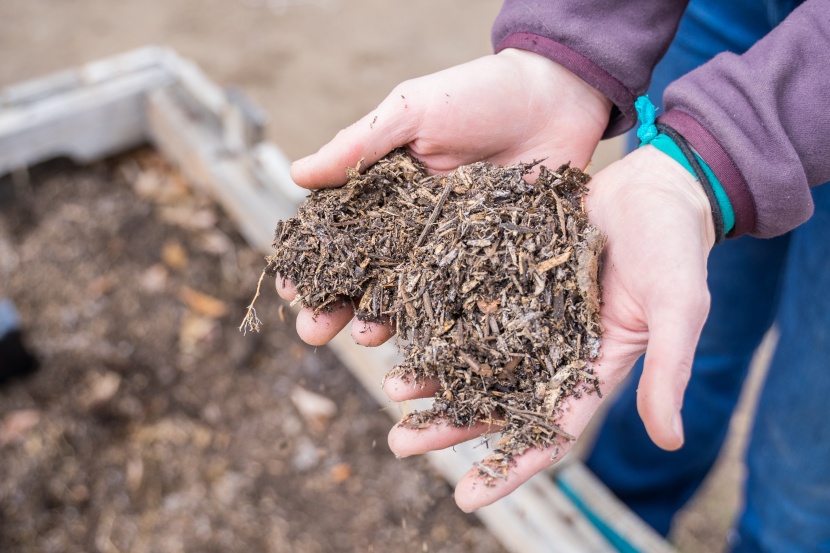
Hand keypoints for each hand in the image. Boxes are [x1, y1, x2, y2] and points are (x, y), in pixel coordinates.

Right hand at [282, 48, 611, 346]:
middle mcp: (411, 226)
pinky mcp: (489, 261)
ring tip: (364, 337)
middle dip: (335, 306)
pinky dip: (440, 323)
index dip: (311, 263)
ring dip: (379, 320)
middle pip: (364, 275)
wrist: (557, 97)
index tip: (290, 290)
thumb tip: (295, 174)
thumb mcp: (413, 112)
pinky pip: (460, 298)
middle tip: (313, 332)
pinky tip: (424, 343)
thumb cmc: (479, 94)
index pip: (337, 234)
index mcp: (384, 190)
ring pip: (406, 296)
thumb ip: (359, 144)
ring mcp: (450, 248)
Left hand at [384, 146, 715, 510]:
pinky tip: (401, 326)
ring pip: (471, 355)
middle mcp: (551, 349)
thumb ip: (669, 371)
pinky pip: (465, 302)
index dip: (509, 467)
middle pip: (495, 399)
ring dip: (433, 376)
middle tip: (400, 443)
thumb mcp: (679, 309)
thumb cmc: (675, 249)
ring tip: (391, 387)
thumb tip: (670, 442)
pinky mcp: (508, 274)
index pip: (547, 432)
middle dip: (449, 425)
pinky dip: (436, 317)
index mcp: (590, 369)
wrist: (655, 185)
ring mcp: (527, 313)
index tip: (466, 497)